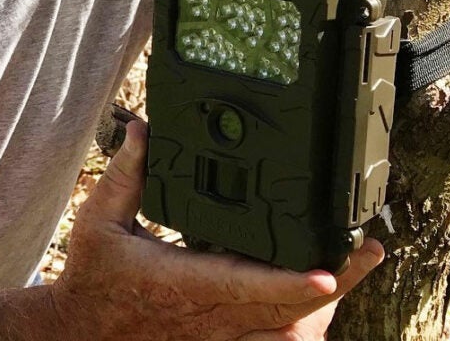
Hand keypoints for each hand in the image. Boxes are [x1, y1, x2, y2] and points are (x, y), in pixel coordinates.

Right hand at [52, 121, 383, 340]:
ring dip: (325, 309)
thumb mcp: (99, 220)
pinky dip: (301, 328)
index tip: (328, 270)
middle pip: (287, 311)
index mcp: (184, 282)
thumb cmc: (93, 278)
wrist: (80, 334)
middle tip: (368, 250)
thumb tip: (144, 129)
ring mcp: (218, 338)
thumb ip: (126, 172)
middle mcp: (209, 316)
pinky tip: (316, 304)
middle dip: (337, 284)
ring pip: (287, 336)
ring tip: (351, 269)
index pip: (246, 284)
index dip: (291, 280)